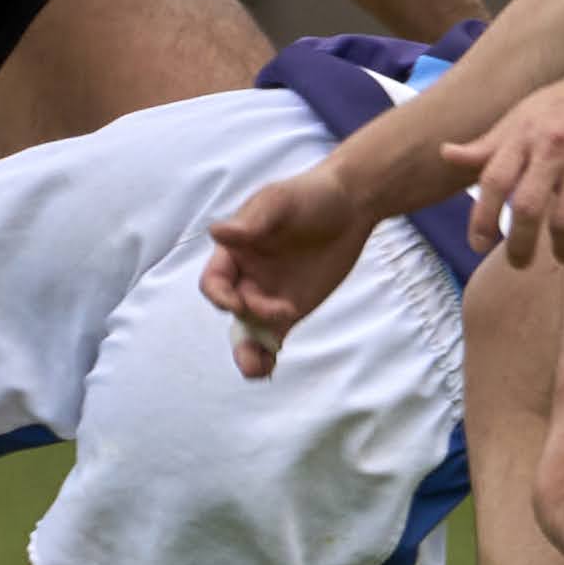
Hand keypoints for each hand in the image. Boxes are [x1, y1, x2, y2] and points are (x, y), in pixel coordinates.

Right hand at [202, 165, 372, 379]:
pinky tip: (269, 368)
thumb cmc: (309, 196)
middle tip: (276, 315)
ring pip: (247, 331)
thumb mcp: (279, 200)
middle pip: (231, 310)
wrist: (349, 205)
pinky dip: (267, 355)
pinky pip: (271, 339)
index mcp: (234, 252)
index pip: (214, 281)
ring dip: (247, 351)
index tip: (238, 301)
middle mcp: (246, 277)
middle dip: (244, 321)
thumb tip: (218, 233)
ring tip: (256, 369)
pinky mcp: (290, 310)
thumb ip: (252, 220)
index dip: (220, 295)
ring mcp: (267, 296)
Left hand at [442, 60, 563, 272]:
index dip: (482, 218)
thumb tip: (445, 154)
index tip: (478, 245)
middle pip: (526, 209)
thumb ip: (489, 142)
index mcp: (525, 134)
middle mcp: (552, 147)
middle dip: (519, 246)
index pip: (493, 181)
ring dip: (563, 248)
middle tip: (520, 264)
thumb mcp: (524, 114)